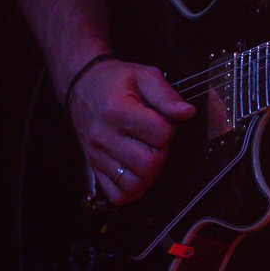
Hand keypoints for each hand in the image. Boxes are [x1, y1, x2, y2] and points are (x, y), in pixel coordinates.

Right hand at [67, 58, 195, 205]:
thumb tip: (187, 112)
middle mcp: (104, 135)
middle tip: (157, 140)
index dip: (170, 129)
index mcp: (117, 110)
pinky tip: (137, 171)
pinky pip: (116, 194)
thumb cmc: (114, 80)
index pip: (159, 135)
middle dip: (162, 153)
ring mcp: (97, 154)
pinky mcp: (94, 166)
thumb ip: (167, 95)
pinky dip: (132, 189)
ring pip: (134, 183)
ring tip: (148, 154)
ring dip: (150, 173)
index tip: (165, 122)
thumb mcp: (144, 75)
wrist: (82, 86)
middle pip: (148, 164)